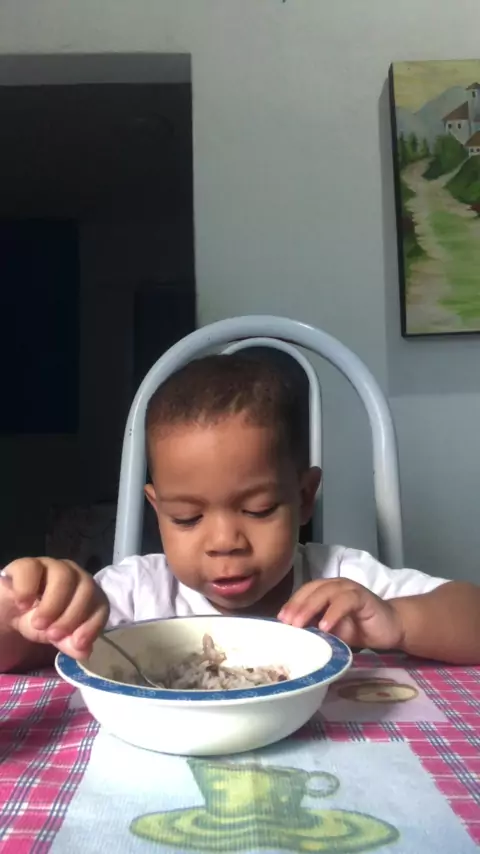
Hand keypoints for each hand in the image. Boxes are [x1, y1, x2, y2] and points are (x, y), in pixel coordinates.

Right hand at [0, 558, 108, 658]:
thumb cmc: (40, 620)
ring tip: (38, 624)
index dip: (92, 626)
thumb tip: (84, 652)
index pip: (101, 605)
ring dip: (52, 604)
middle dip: (72, 616)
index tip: (78, 644)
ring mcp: (52, 566)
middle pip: (86, 587)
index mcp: (88, 593)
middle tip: (53, 635)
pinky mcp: (29, 564)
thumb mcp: (55, 636)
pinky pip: (32, 568)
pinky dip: (28, 589)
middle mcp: (75, 575)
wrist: (12, 609)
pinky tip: (23, 605)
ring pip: (63, 574)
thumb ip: (70, 643)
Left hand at [278, 579, 403, 649]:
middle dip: (297, 605)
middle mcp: (336, 585)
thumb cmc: (358, 628)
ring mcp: (350, 589)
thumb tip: (292, 635)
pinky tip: (325, 626)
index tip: (279, 620)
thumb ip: (315, 627)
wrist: (391, 628)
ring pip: (326, 592)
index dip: (291, 603)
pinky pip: (346, 601)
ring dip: (310, 607)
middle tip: (286, 622)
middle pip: (312, 590)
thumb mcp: (332, 630)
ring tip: (299, 625)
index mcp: (326, 590)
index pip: (304, 592)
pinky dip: (333, 613)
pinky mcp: (364, 598)